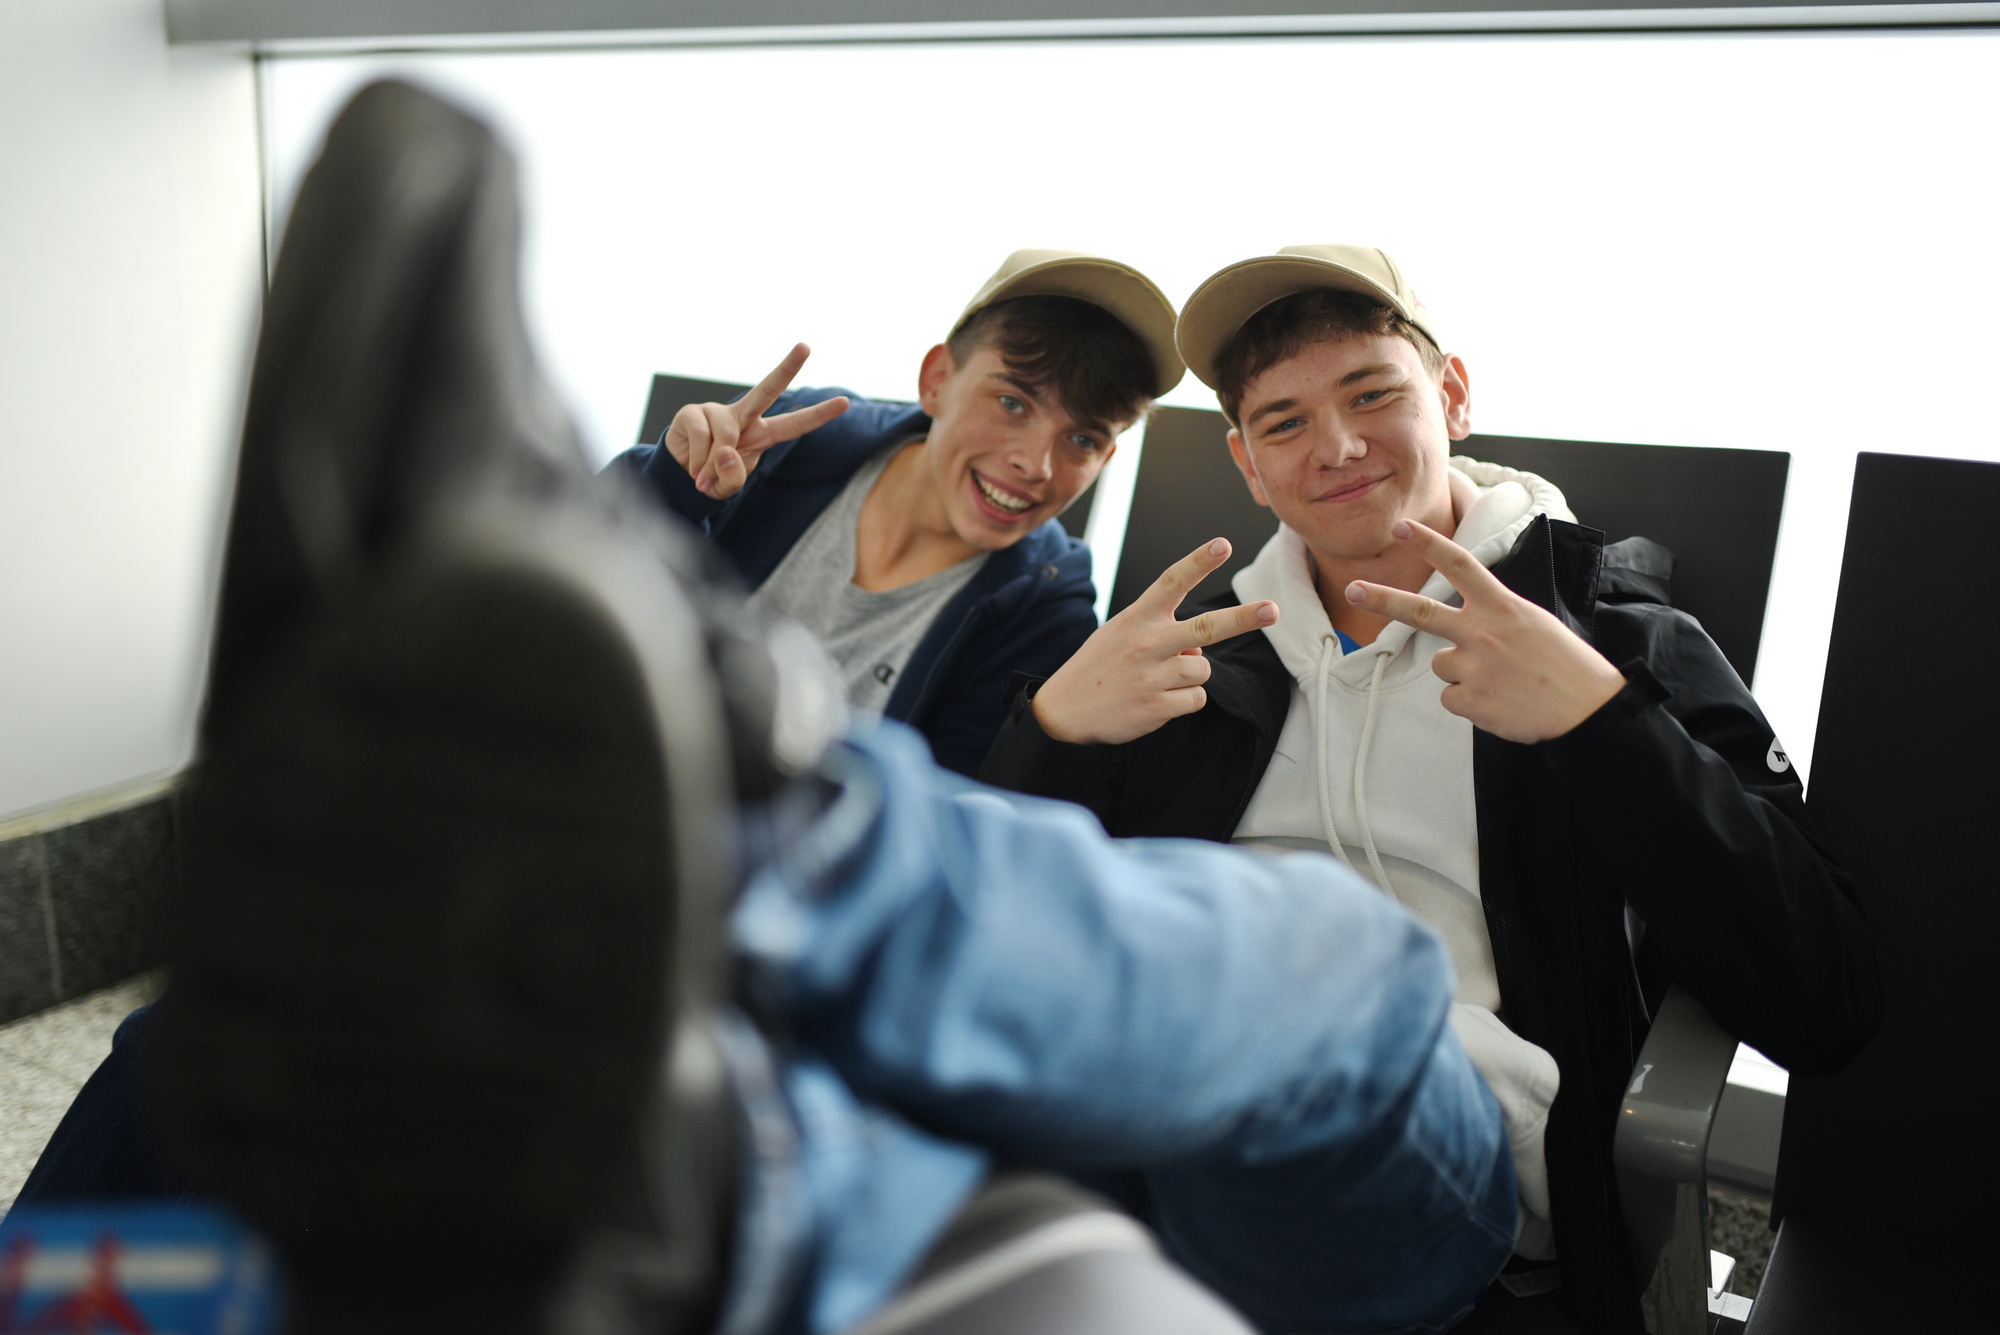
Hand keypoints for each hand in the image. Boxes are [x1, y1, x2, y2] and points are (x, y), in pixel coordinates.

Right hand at [666, 343, 850, 498]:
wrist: (680, 479)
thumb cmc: (712, 479)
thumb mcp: (729, 488)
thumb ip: (733, 477)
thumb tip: (725, 450)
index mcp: (763, 434)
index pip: (795, 424)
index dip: (819, 415)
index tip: (844, 401)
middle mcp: (744, 417)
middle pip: (768, 389)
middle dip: (787, 367)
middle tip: (806, 346)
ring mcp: (717, 412)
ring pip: (726, 434)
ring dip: (713, 464)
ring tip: (705, 476)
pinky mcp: (692, 412)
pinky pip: (702, 437)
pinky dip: (698, 460)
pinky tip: (694, 468)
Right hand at [1032, 539, 1277, 745]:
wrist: (1063, 711)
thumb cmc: (1097, 667)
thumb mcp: (1119, 634)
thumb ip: (1160, 634)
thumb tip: (1199, 651)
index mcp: (1137, 619)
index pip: (1171, 582)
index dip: (1199, 561)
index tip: (1223, 544)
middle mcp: (1147, 644)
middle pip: (1205, 629)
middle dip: (1242, 618)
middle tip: (1271, 610)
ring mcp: (1152, 676)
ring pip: (1203, 670)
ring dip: (1191, 677)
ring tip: (1159, 680)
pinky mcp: (1156, 707)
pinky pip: (1195, 699)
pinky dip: (1184, 701)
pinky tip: (1156, 700)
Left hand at [1343, 520, 1625, 743]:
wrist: (1588, 709)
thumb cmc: (1565, 665)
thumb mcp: (1533, 623)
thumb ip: (1493, 617)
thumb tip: (1463, 628)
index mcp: (1502, 607)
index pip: (1460, 565)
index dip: (1429, 543)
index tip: (1401, 527)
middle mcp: (1483, 632)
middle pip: (1421, 611)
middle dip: (1382, 598)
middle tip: (1352, 589)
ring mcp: (1474, 667)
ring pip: (1440, 665)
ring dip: (1460, 673)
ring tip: (1499, 681)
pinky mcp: (1470, 700)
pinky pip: (1450, 699)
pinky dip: (1469, 703)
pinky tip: (1499, 702)